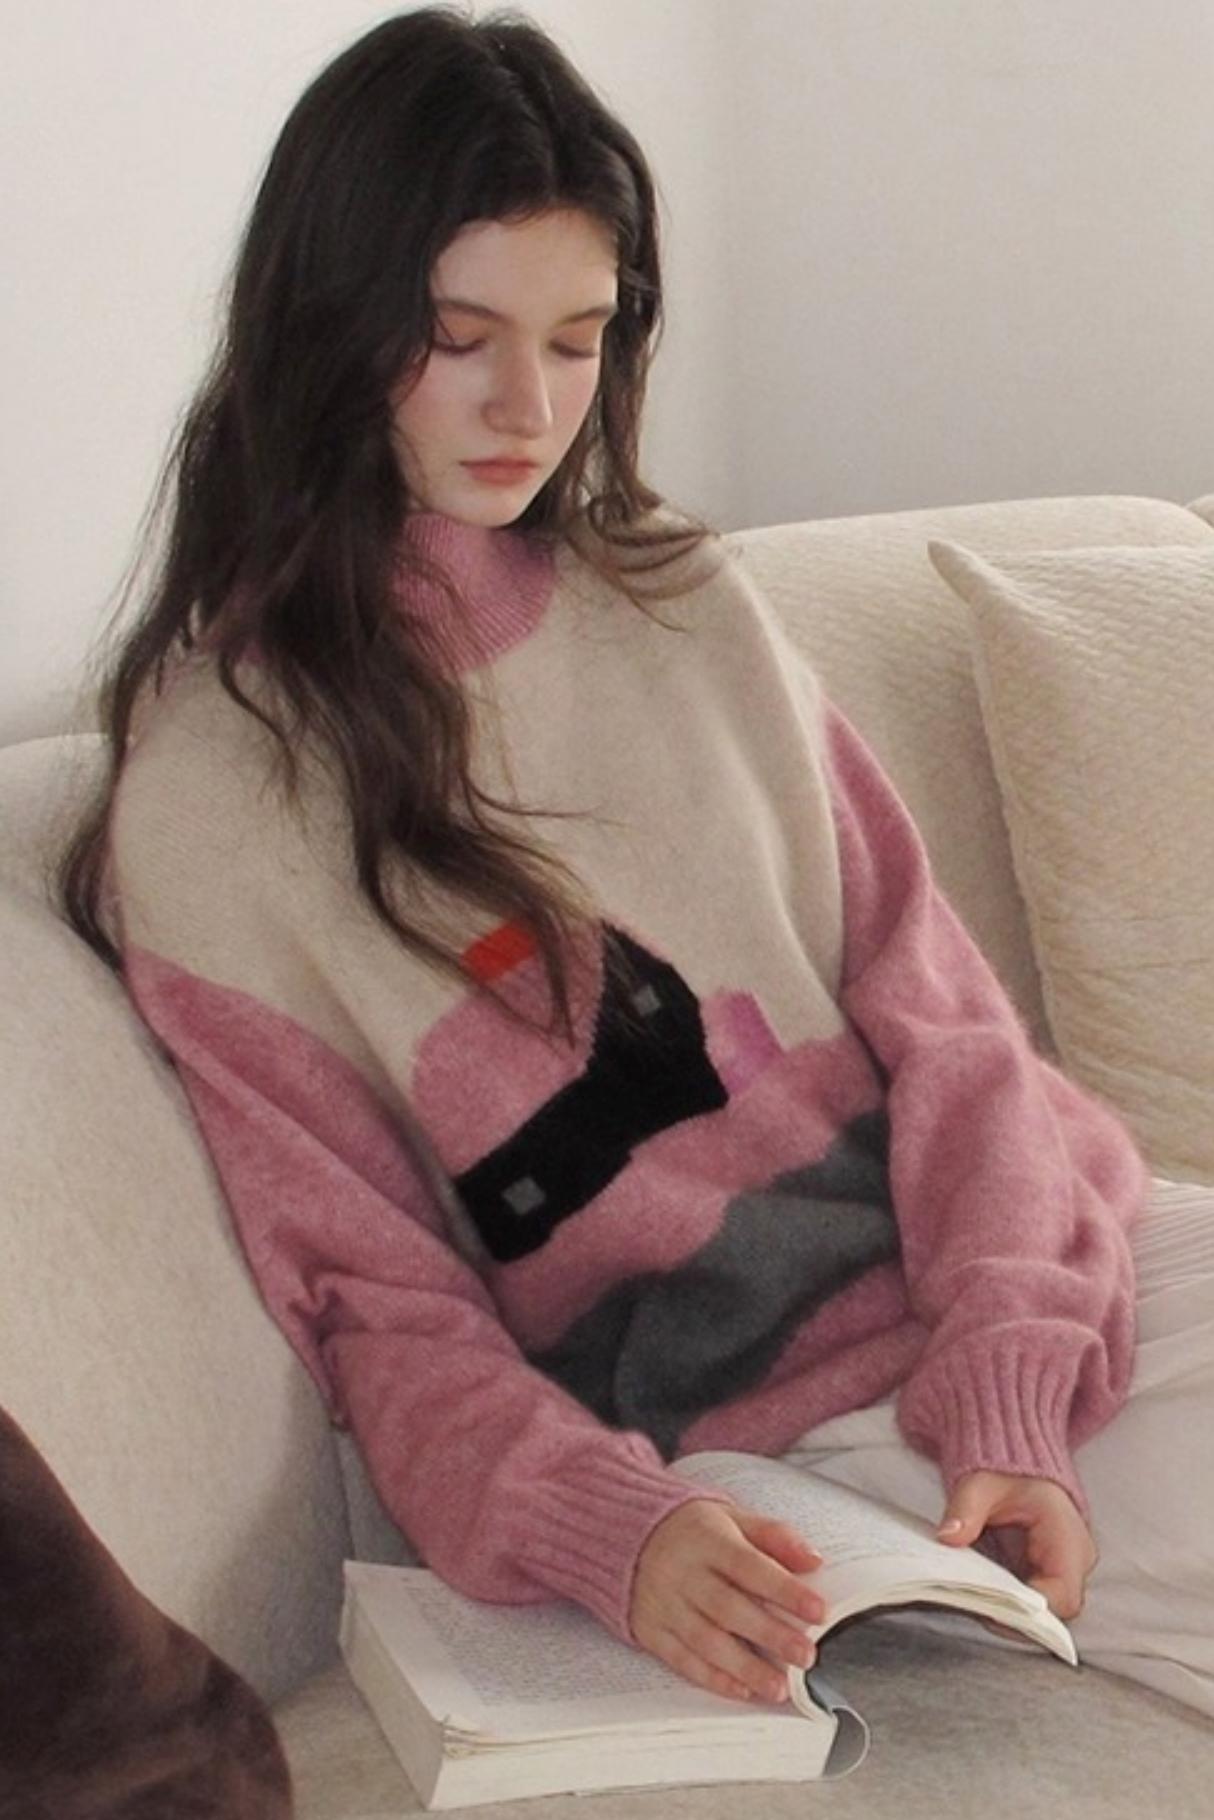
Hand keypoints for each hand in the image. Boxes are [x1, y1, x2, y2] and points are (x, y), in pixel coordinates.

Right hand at [629, 1499, 824, 1704]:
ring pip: (706, 1641)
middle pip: (729, 1608)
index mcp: (707, 1539)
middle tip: (805, 1656)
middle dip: (771, 1635)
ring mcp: (664, 1604)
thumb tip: (813, 1559)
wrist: (625, 1532)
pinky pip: (682, 1659)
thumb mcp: (731, 1516)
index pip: (750, 1566)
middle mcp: (682, 1572)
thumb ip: (773, 1535)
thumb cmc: (689, 1528)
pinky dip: (712, 1678)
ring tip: (778, 1687)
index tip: (817, 1610)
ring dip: (745, 1668)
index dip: (785, 1589)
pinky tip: (740, 1690)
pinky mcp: (651, 1629)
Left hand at [936, 1470, 1097, 1619]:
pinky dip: (1009, 1605)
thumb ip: (966, 1509)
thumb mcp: (982, 1485)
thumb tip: (948, 1537)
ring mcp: (1063, 1571)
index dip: (1032, 1611)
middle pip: (1056, 1611)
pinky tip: (982, 1597)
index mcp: (1067, 1537)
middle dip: (1017, 1617)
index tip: (994, 1609)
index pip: (1064, 1594)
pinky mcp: (1047, 1577)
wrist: (1018, 1469)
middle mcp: (1074, 1561)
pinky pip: (1033, 1603)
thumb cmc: (1007, 1475)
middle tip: (977, 1608)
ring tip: (976, 1603)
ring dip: (1012, 1614)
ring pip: (1045, 1612)